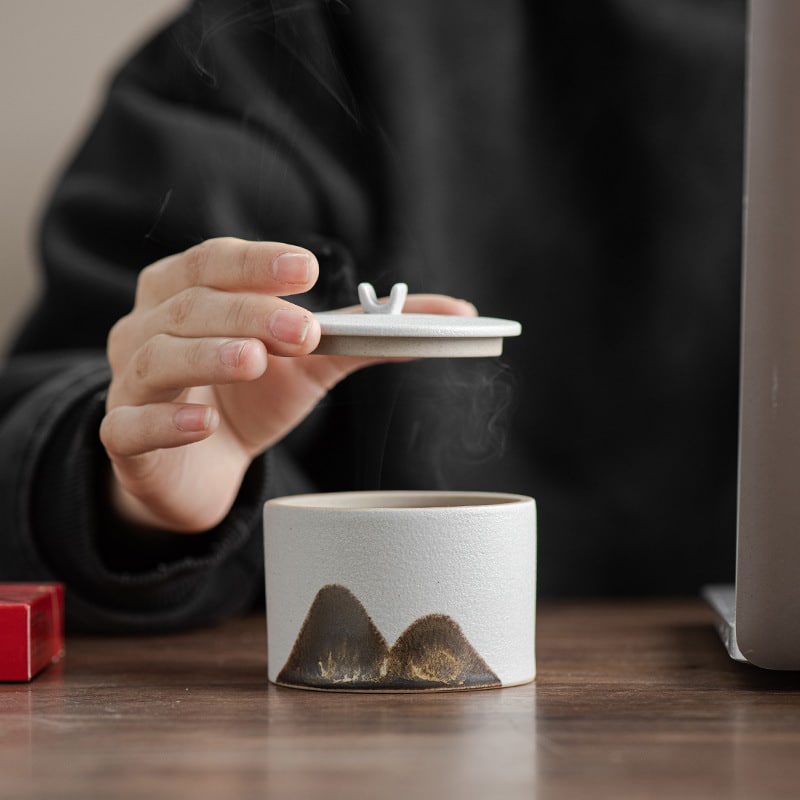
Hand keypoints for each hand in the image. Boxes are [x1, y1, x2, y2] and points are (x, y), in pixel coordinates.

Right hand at [100, 237, 475, 532]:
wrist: (203, 466)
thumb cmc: (251, 396)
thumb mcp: (309, 358)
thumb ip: (368, 332)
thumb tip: (458, 313)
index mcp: (187, 294)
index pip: (212, 263)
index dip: (254, 262)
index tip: (305, 270)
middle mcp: (149, 329)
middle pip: (190, 305)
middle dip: (248, 311)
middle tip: (303, 329)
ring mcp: (132, 385)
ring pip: (158, 358)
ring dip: (209, 354)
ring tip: (257, 359)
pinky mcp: (124, 438)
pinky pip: (131, 426)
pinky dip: (165, 421)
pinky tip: (203, 423)